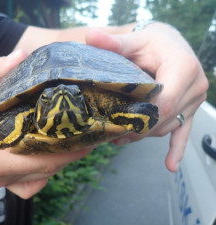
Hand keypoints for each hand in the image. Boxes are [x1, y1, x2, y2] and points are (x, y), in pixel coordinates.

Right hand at [0, 50, 90, 198]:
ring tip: (72, 140)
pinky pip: (29, 182)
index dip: (70, 149)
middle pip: (47, 170)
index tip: (87, 133)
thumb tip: (20, 56)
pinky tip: (45, 153)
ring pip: (40, 177)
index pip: (42, 159)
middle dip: (71, 152)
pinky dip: (42, 169)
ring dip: (59, 161)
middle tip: (87, 131)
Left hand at [86, 22, 207, 171]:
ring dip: (144, 134)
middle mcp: (194, 87)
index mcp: (183, 69)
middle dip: (138, 129)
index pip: (164, 103)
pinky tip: (170, 165)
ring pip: (167, 127)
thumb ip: (114, 42)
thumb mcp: (134, 41)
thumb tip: (91, 36)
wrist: (167, 44)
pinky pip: (184, 131)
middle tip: (112, 133)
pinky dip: (177, 149)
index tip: (119, 123)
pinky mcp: (189, 108)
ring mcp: (194, 100)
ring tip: (119, 137)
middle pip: (164, 119)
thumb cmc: (152, 42)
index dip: (142, 118)